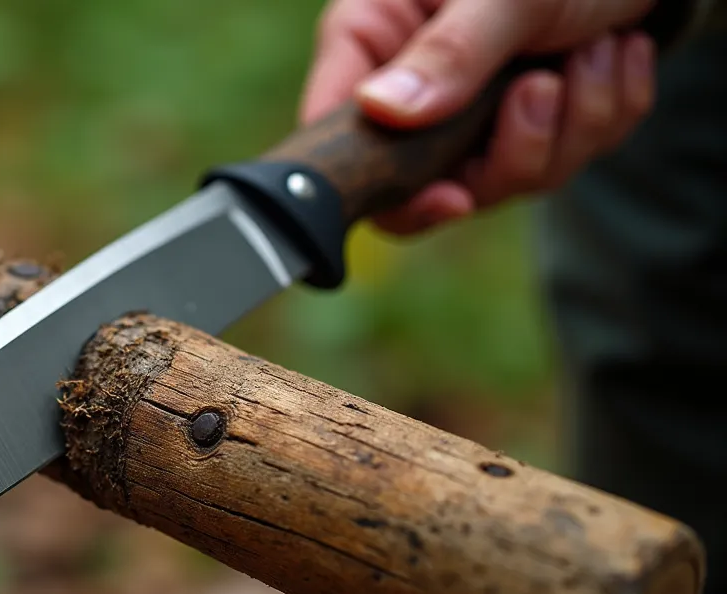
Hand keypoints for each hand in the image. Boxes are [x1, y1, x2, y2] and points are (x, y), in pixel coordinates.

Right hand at [299, 0, 657, 234]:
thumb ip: (449, 52)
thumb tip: (380, 111)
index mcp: (373, 37)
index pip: (338, 134)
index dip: (388, 186)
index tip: (452, 197)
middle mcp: (411, 83)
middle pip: (434, 181)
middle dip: (516, 147)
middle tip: (546, 85)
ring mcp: (470, 110)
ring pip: (510, 177)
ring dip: (576, 120)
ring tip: (596, 48)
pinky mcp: (528, 122)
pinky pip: (567, 159)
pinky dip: (606, 112)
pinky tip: (614, 54)